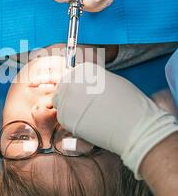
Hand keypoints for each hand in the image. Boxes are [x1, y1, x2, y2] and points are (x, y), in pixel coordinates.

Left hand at [53, 63, 177, 177]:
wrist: (134, 126)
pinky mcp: (65, 117)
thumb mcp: (112, 82)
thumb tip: (86, 88)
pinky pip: (63, 118)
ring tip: (89, 116)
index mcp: (85, 69)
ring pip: (60, 103)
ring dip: (70, 109)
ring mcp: (67, 98)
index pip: (72, 75)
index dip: (77, 87)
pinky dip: (72, 122)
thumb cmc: (130, 105)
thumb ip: (94, 81)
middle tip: (84, 107)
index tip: (84, 96)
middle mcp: (73, 80)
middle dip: (70, 97)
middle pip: (63, 87)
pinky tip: (88, 125)